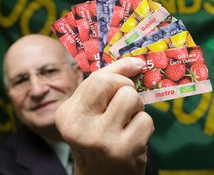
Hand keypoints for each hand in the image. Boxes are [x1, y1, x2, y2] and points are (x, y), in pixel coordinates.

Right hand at [55, 57, 154, 174]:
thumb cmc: (97, 137)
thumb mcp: (90, 111)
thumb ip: (105, 84)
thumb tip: (136, 62)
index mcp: (67, 113)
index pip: (98, 78)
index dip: (120, 71)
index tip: (133, 68)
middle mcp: (79, 126)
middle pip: (113, 83)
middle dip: (127, 87)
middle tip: (126, 101)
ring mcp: (101, 139)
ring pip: (131, 98)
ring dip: (136, 108)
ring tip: (128, 121)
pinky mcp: (123, 151)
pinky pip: (146, 120)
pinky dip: (144, 126)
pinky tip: (133, 138)